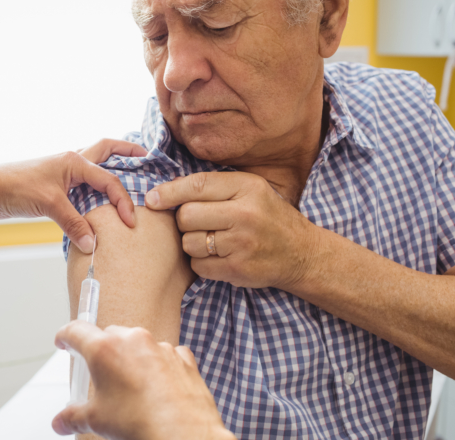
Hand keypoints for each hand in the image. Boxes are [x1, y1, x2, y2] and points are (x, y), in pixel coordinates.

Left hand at [0, 139, 146, 253]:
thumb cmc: (16, 188)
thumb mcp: (50, 206)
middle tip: (146, 156)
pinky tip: (101, 196)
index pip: (109, 180)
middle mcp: (71, 161)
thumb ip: (74, 224)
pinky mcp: (56, 184)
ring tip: (130, 170)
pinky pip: (83, 182)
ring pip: (95, 163)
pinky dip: (96, 185)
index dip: (123, 201)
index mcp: (74, 161)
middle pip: (106, 150)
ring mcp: (63, 172)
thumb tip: (93, 245)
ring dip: (112, 165)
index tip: (131, 221)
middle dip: (127, 151)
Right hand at [52, 321, 232, 439]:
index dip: (65, 336)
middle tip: (100, 375)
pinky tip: (157, 387)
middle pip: (109, 335)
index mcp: (104, 349)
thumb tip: (63, 422)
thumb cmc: (140, 422)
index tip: (64, 341)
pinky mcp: (182, 357)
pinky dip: (159, 365)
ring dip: (132, 358)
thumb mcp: (96, 420)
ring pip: (138, 344)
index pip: (76, 330)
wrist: (182, 433)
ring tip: (131, 388)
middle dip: (102, 351)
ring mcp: (160, 346)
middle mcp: (132, 340)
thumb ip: (73, 417)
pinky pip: (166, 354)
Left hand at [144, 172, 318, 288]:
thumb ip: (215, 187)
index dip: (169, 192)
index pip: (197, 185)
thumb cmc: (268, 218)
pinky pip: (198, 266)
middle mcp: (245, 213)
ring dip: (193, 244)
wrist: (302, 254)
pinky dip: (202, 264)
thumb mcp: (250, 191)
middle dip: (185, 221)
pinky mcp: (238, 269)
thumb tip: (165, 190)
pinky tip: (219, 257)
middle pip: (187, 215)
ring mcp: (242, 243)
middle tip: (200, 224)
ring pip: (189, 242)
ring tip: (212, 241)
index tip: (152, 199)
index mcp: (247, 187)